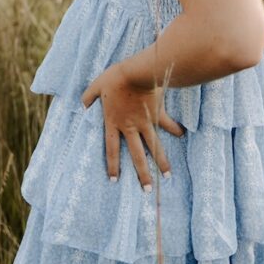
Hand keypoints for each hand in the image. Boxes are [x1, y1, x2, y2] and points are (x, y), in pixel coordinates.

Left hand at [80, 62, 185, 189]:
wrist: (135, 73)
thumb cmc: (114, 79)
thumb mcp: (96, 86)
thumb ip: (88, 97)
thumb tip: (82, 105)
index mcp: (113, 122)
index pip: (112, 149)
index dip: (113, 165)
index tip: (115, 180)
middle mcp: (130, 127)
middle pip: (137, 155)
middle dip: (142, 174)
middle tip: (146, 190)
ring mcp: (145, 122)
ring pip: (154, 146)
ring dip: (161, 161)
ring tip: (167, 176)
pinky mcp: (157, 113)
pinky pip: (167, 124)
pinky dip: (174, 129)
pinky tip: (181, 135)